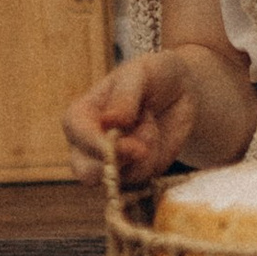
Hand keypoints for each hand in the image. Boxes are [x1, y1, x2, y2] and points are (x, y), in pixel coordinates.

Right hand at [66, 51, 199, 185]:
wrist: (180, 91)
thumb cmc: (153, 76)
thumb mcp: (140, 74)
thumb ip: (124, 96)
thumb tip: (110, 121)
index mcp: (81, 115)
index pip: (76, 133)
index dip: (92, 143)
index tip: (112, 146)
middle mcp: (89, 144)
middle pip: (86, 171)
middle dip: (114, 164)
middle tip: (141, 149)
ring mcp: (112, 163)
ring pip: (120, 178)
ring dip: (143, 156)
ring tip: (151, 125)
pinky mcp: (135, 174)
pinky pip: (142, 180)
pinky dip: (155, 162)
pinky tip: (156, 139)